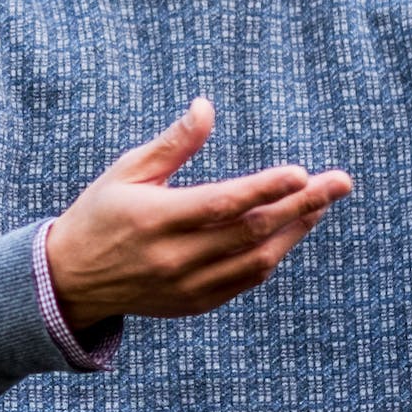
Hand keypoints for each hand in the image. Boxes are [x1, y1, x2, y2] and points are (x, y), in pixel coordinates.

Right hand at [43, 98, 352, 329]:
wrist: (71, 281)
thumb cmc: (100, 213)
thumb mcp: (126, 172)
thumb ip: (172, 144)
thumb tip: (207, 107)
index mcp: (154, 220)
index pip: (221, 204)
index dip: (264, 189)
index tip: (301, 172)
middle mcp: (174, 258)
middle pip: (251, 231)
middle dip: (302, 205)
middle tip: (340, 182)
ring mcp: (187, 286)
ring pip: (256, 260)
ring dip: (295, 231)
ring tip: (321, 204)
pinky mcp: (195, 303)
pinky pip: (245, 280)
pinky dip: (272, 255)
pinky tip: (289, 231)